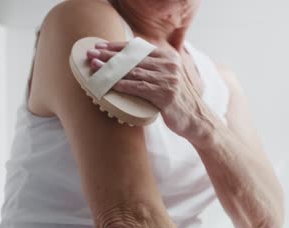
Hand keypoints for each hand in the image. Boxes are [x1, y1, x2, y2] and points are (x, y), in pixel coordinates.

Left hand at [86, 41, 215, 143]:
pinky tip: (112, 86)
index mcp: (169, 57)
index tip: (100, 47)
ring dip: (113, 70)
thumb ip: (152, 68)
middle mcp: (170, 65)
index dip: (117, 46)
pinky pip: (141, 88)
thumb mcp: (167, 78)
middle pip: (134, 58)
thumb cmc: (177, 100)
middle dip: (110, 56)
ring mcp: (169, 80)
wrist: (196, 119)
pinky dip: (125, 86)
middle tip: (92, 55)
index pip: (138, 48)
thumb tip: (125, 61)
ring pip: (135, 72)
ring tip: (96, 69)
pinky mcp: (166, 95)